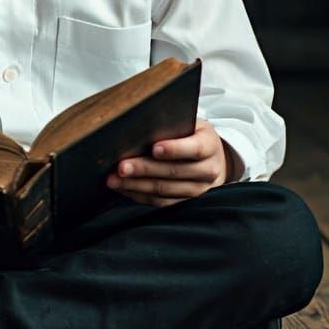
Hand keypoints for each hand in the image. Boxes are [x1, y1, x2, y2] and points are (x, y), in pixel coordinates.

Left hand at [105, 118, 233, 207]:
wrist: (213, 160)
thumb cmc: (194, 136)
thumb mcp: (190, 125)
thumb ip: (173, 126)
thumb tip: (141, 125)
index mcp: (209, 146)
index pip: (194, 148)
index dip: (174, 149)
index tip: (154, 148)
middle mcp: (207, 170)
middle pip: (174, 172)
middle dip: (145, 169)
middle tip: (122, 166)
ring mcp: (197, 190)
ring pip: (164, 190)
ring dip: (136, 185)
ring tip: (114, 179)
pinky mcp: (185, 203)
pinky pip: (160, 202)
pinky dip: (139, 195)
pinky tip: (123, 188)